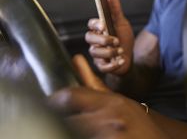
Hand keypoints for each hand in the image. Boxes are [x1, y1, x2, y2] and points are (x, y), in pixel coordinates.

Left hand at [48, 55, 166, 138]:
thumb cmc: (136, 121)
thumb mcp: (116, 100)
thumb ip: (92, 82)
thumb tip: (76, 59)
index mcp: (110, 102)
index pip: (70, 97)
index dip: (54, 102)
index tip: (49, 105)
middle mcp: (110, 118)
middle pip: (67, 119)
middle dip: (61, 121)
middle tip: (58, 122)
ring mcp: (110, 135)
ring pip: (74, 131)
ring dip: (70, 131)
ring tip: (72, 130)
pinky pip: (85, 138)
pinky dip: (81, 136)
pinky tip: (86, 135)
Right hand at [86, 0, 133, 75]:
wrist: (129, 56)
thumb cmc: (123, 37)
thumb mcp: (121, 22)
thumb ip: (115, 9)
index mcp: (99, 29)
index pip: (91, 24)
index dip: (96, 24)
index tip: (103, 25)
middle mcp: (95, 41)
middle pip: (89, 38)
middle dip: (102, 39)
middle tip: (115, 40)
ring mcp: (96, 53)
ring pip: (95, 52)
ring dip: (109, 52)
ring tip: (120, 51)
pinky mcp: (101, 65)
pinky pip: (102, 66)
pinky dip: (113, 64)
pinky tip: (121, 60)